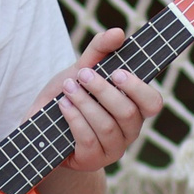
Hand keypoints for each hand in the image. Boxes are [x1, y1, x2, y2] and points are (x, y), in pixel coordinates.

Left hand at [34, 28, 162, 174]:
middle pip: (128, 113)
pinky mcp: (92, 161)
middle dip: (103, 91)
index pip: (153, 103)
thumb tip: (119, 32)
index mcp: (134, 108)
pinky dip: (74, 119)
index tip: (117, 72)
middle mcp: (128, 131)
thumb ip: (99, 50)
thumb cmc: (67, 96)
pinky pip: (88, 140)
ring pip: (108, 127)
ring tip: (68, 88)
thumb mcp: (80, 70)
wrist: (40, 128)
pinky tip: (62, 106)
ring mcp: (112, 149)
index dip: (139, 88)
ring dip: (85, 104)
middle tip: (82, 74)